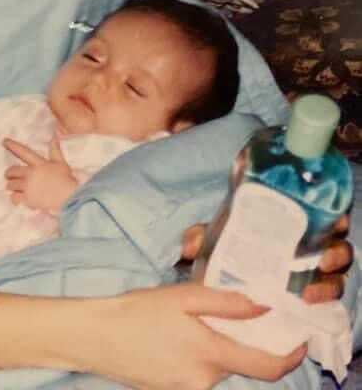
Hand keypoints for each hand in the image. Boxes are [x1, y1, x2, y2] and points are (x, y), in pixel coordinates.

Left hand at [4, 137, 77, 211]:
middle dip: (9, 173)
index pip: (24, 152)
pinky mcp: (27, 199)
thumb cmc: (66, 180)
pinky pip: (14, 197)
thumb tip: (54, 137)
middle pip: (12, 171)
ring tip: (14, 187)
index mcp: (38, 164)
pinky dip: (14, 198)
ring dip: (11, 185)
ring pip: (11, 184)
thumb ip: (55, 150)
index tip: (4, 141)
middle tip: (9, 175)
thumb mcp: (61, 163)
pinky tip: (17, 199)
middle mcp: (30, 174)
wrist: (68, 198)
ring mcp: (28, 186)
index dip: (13, 146)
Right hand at [80, 283, 305, 389]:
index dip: (290, 357)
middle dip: (239, 341)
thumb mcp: (183, 296)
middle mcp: (204, 382)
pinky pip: (197, 375)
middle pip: (238, 364)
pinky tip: (172, 337)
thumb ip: (226, 303)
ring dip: (214, 347)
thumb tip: (263, 308)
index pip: (266, 368)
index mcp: (210, 355)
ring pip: (216, 369)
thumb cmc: (137, 311)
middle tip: (227, 313)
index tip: (299, 342)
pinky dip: (196, 356)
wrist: (96, 336)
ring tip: (187, 321)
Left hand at [181, 216, 352, 301]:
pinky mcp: (307, 302)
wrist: (220, 290)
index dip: (336, 220)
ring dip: (330, 285)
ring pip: (336, 279)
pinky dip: (321, 306)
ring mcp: (311, 277)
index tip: (336, 221)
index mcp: (292, 226)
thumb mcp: (212, 239)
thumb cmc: (225, 251)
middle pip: (337, 250)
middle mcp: (308, 250)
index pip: (324, 219)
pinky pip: (326, 305)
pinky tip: (308, 308)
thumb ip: (200, 236)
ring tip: (309, 293)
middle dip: (337, 254)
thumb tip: (188, 246)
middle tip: (324, 260)